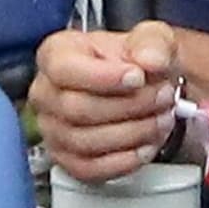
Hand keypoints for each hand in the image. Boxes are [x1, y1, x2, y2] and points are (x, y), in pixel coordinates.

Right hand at [29, 21, 180, 180]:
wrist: (142, 90)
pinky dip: (124, 161)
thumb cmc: (135, 64)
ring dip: (133, 134)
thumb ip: (152, 43)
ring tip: (160, 120)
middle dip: (129, 106)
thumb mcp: (150, 38)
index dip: (103, 77)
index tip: (139, 77)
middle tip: (163, 98)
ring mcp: (52, 129)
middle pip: (77, 108)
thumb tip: (149, 60)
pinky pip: (90, 168)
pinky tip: (145, 146)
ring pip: (86, 141)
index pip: (64, 69)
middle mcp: (45, 92)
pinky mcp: (66, 159)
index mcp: (55, 54)